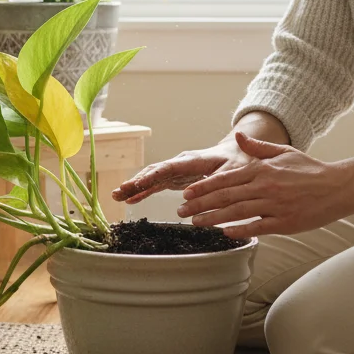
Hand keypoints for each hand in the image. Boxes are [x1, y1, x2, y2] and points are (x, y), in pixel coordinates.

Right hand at [112, 137, 254, 204]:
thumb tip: (194, 195)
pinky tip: (130, 199)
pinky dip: (143, 192)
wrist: (237, 154)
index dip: (152, 176)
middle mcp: (180, 163)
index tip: (137, 183)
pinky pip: (156, 185)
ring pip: (151, 178)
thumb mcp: (232, 172)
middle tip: (118, 191)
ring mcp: (176, 171)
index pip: (168, 167)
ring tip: (117, 196)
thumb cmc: (237, 161)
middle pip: (154, 172)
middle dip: (135, 181)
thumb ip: (216, 183)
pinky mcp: (176, 179)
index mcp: (192, 160)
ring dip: (134, 186)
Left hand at [177, 132, 353, 239]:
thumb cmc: (310, 170)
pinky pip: (258, 227)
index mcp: (263, 170)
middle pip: (225, 196)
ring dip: (213, 218)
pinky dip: (240, 230)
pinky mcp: (285, 222)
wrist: (339, 186)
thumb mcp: (283, 152)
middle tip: (182, 211)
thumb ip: (258, 147)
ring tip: (196, 222)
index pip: (225, 179)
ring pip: (236, 212)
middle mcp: (266, 187)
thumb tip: (238, 136)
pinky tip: (225, 233)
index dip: (203, 186)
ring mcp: (275, 206)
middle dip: (200, 204)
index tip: (187, 192)